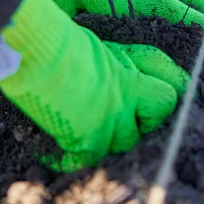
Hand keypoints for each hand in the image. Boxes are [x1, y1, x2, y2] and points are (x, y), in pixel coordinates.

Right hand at [0, 0, 188, 171]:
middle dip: (133, 124)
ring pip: (119, 147)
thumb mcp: (107, 49)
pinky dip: (69, 157)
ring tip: (85, 123)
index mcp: (130, 82)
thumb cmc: (66, 41)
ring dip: (105, 139)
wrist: (36, 51)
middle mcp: (122, 108)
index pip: (167, 100)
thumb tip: (152, 77)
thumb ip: (131, 67)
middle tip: (113, 111)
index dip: (158, 102)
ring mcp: (104, 128)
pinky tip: (59, 148)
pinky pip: (85, 162)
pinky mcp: (81, 144)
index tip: (148, 100)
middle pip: (145, 130)